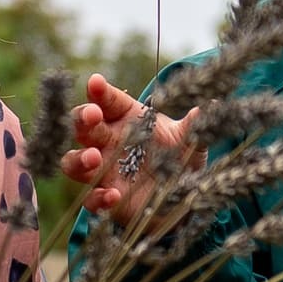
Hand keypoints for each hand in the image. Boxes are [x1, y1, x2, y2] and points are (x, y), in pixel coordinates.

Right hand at [59, 76, 194, 225]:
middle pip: (82, 125)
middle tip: (92, 116)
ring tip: (94, 157)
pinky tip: (114, 196)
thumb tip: (210, 105)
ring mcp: (103, 171)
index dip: (98, 90)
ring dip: (79, 159)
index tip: (95, 82)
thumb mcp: (191, 142)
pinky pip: (90, 199)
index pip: (107, 100)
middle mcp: (108, 142)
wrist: (183, 199)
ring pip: (72, 162)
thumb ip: (195, 125)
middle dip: (82, 118)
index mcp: (126, 119)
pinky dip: (98, 197)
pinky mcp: (105, 200)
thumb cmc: (180, 160)